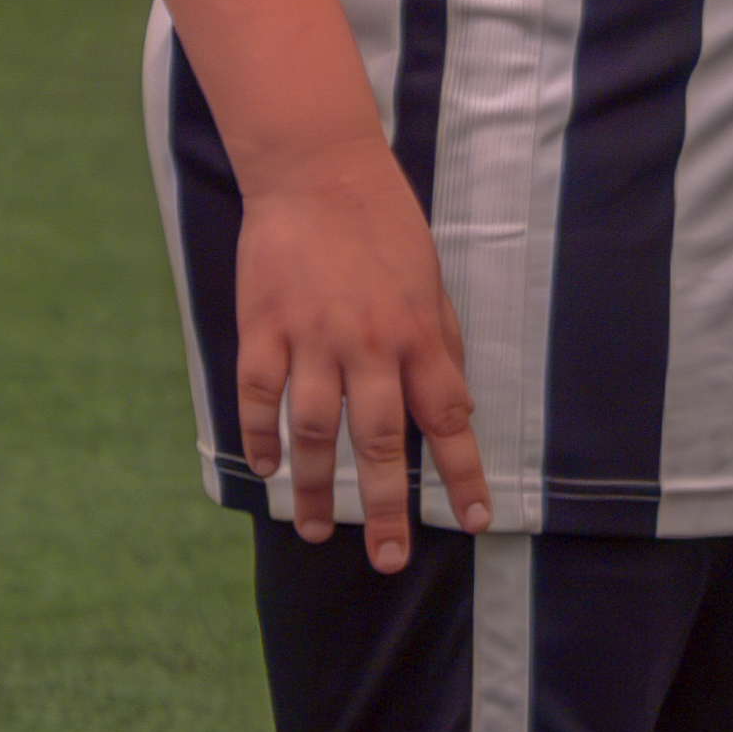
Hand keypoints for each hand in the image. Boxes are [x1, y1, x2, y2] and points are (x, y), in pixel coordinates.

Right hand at [229, 143, 485, 569]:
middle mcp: (370, 344)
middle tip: (386, 560)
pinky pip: (258, 397)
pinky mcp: (263, 328)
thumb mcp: (432, 282)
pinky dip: (260, 437)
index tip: (474, 521)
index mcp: (420, 334)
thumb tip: (457, 405)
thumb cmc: (385, 227)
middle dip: (386, 507)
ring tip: (312, 530)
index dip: (463, 475)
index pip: (450, 419)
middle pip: (381, 442)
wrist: (318, 171)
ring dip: (314, 487)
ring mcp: (312, 338)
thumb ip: (443, 343)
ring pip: (315, 430)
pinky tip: (267, 468)